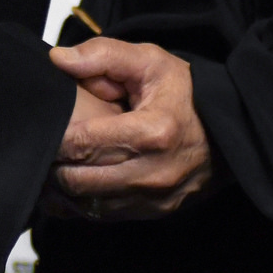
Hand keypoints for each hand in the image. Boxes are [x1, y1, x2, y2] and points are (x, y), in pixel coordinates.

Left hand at [46, 39, 212, 218]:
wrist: (226, 131)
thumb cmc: (183, 93)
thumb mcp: (149, 61)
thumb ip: (103, 55)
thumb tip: (58, 59)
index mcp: (153, 131)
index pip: (82, 143)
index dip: (55, 136)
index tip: (45, 124)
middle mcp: (153, 172)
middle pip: (79, 179)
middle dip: (54, 163)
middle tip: (45, 144)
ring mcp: (154, 198)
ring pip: (86, 204)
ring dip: (64, 188)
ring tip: (56, 163)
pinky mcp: (154, 212)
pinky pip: (103, 216)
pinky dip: (82, 202)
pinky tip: (74, 182)